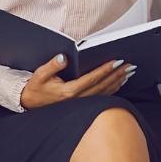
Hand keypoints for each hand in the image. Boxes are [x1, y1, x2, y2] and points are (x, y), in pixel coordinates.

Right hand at [18, 54, 132, 109]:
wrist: (30, 103)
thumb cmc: (36, 88)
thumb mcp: (39, 75)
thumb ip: (52, 65)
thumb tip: (63, 57)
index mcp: (68, 91)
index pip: (92, 78)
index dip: (106, 69)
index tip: (117, 61)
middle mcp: (77, 99)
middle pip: (102, 86)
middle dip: (117, 74)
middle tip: (130, 65)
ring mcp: (81, 104)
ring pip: (104, 93)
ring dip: (118, 82)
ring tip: (129, 72)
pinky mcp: (82, 105)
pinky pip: (101, 97)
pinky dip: (113, 89)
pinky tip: (120, 82)